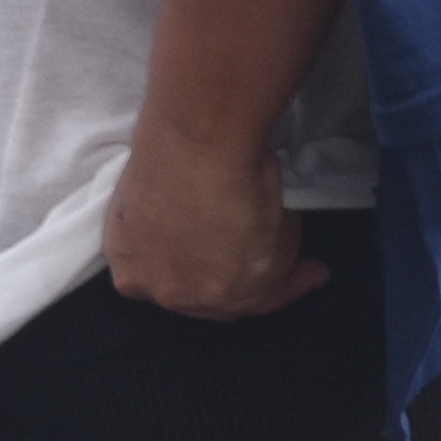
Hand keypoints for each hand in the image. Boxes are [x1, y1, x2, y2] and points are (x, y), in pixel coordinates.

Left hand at [102, 128, 322, 318]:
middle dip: (244, 287)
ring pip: (243, 297)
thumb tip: (215, 224)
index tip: (231, 265)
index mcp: (128, 260)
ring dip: (277, 282)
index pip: (172, 284)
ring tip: (307, 270)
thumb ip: (181, 226)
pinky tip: (312, 269)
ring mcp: (194, 294)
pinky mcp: (234, 290)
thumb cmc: (176, 145)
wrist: (196, 141)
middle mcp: (157, 287)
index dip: (207, 274)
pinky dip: (294, 277)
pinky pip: (271, 286)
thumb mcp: (161, 194)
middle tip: (278, 274)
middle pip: (207, 299)